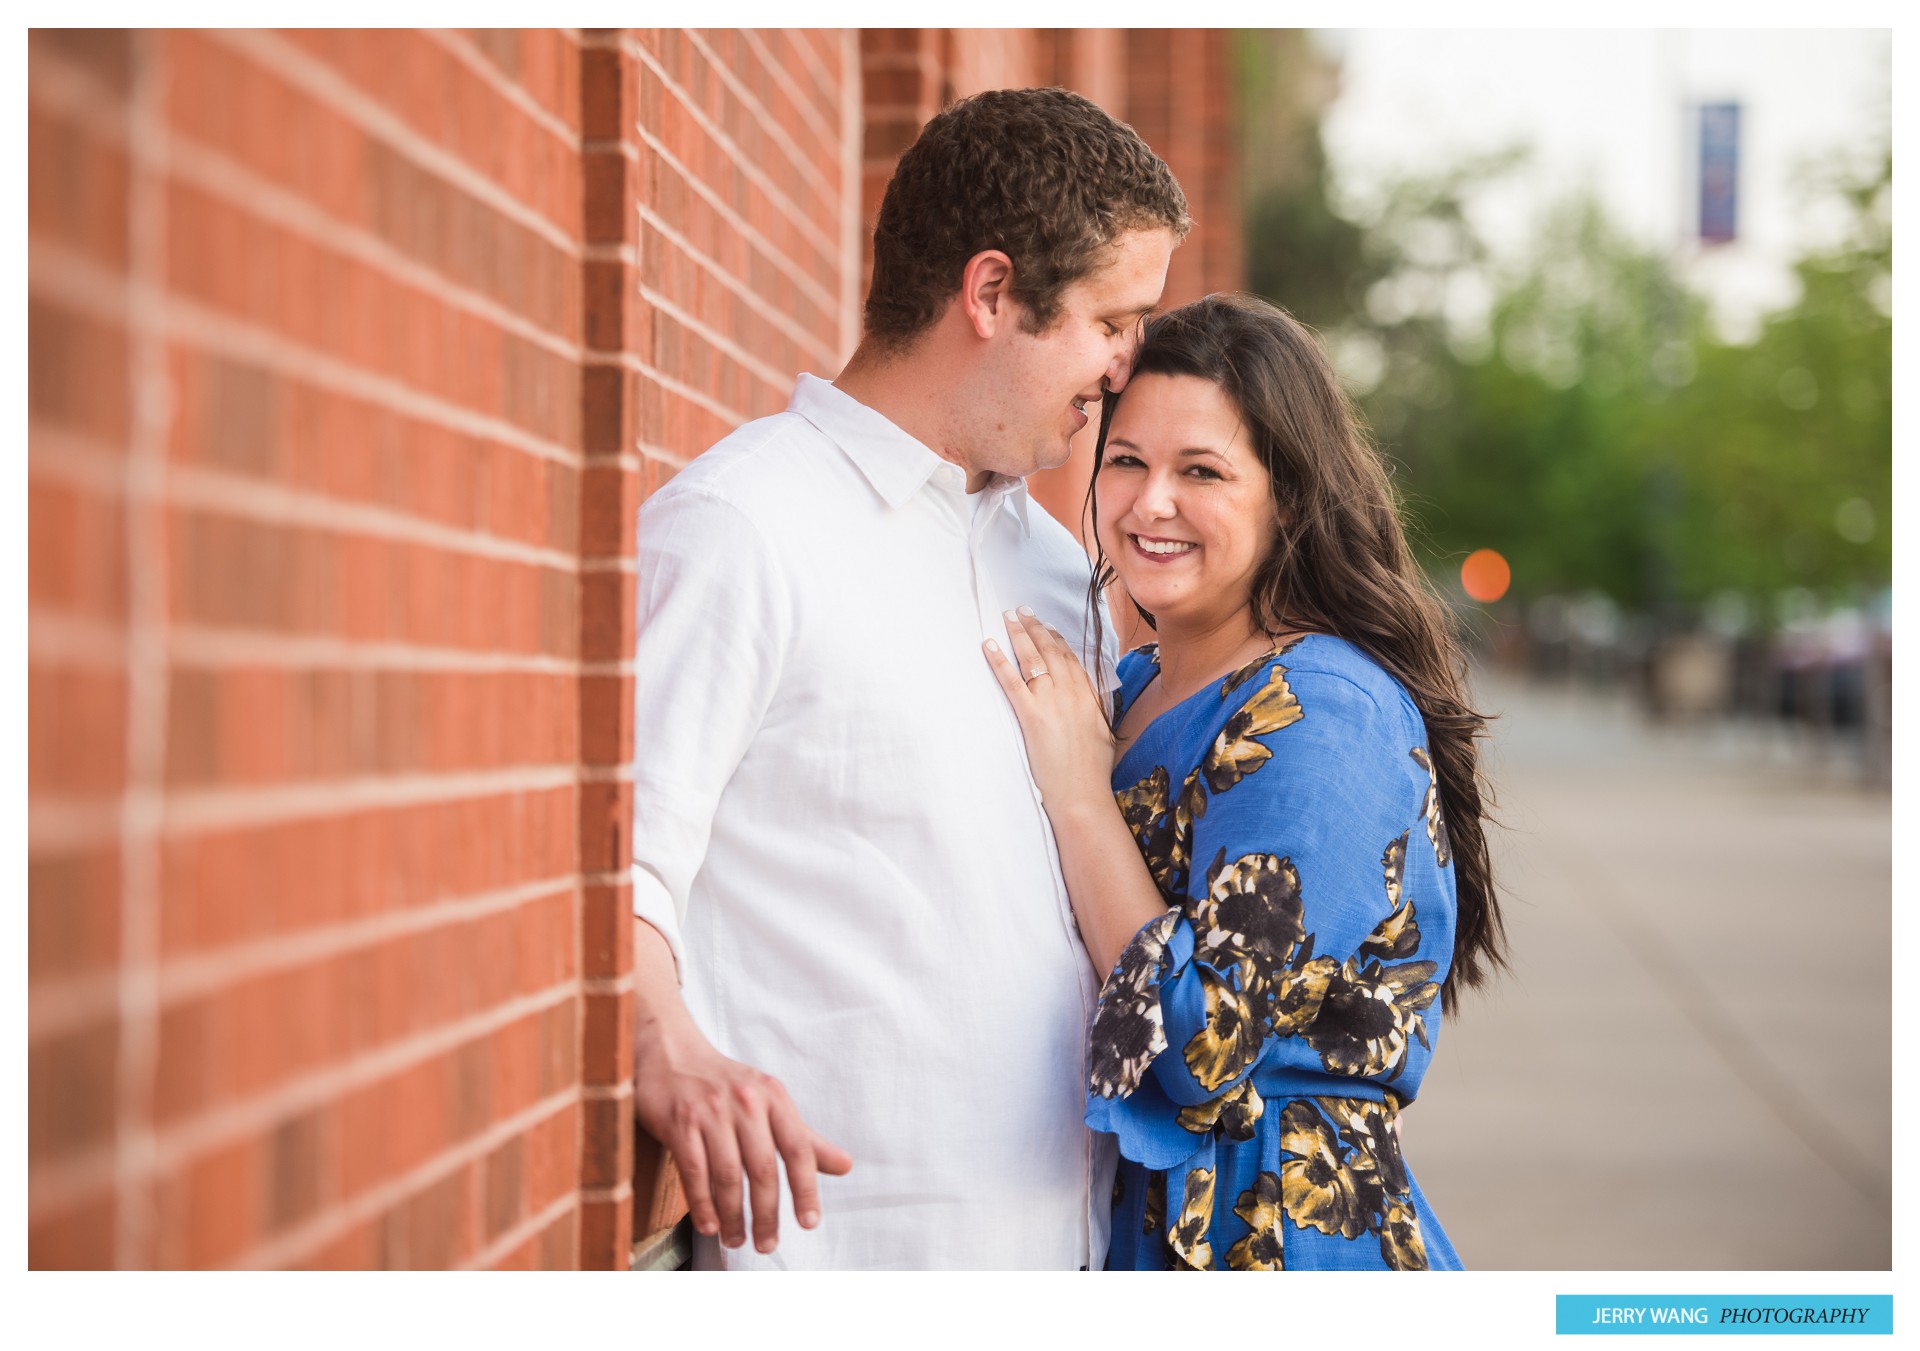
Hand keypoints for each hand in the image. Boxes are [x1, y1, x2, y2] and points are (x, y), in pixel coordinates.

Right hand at [633, 1009, 852, 1253]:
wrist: (670, 1053)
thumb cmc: (725, 1083)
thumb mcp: (768, 1101)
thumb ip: (804, 1137)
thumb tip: (845, 1166)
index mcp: (773, 1096)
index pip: (799, 1148)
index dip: (806, 1189)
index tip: (809, 1223)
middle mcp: (745, 1101)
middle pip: (763, 1168)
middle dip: (767, 1214)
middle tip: (768, 1244)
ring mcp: (710, 1111)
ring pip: (728, 1175)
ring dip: (733, 1215)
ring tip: (737, 1238)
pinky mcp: (679, 1122)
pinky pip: (694, 1172)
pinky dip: (703, 1204)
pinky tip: (709, 1225)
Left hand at [983, 607, 1116, 814]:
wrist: (1082, 793)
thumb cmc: (1092, 771)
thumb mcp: (1102, 733)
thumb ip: (1095, 712)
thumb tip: (1089, 702)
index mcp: (1089, 697)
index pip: (1071, 659)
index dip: (1057, 639)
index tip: (1048, 627)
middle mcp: (1070, 693)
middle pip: (1050, 651)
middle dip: (1035, 627)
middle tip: (1023, 610)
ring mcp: (1050, 702)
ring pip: (1032, 659)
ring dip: (1018, 634)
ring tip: (1008, 617)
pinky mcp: (1031, 715)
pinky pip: (1011, 681)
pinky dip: (999, 660)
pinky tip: (989, 644)